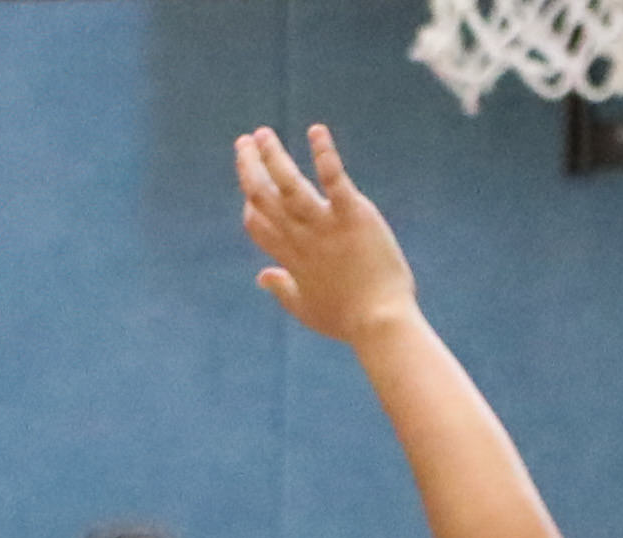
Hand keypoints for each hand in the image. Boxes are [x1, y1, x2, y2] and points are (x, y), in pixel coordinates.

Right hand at [236, 124, 416, 345]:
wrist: (379, 322)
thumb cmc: (346, 319)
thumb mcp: (305, 308)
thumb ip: (281, 289)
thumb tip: (262, 277)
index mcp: (289, 259)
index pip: (257, 223)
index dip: (250, 204)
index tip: (249, 186)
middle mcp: (299, 238)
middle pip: (263, 197)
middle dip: (249, 168)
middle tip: (243, 142)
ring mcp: (324, 225)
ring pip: (288, 185)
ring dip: (272, 156)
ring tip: (262, 134)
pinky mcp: (352, 215)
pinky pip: (333, 179)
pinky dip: (323, 154)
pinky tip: (316, 131)